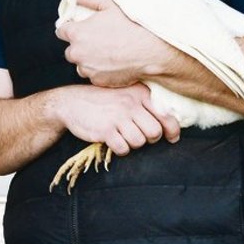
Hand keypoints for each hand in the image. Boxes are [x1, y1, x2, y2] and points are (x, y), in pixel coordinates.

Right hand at [52, 83, 179, 155]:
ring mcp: (118, 117)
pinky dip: (121, 149)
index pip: (166, 115)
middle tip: (140, 136)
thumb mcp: (125, 93)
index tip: (172, 138)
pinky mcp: (106, 130)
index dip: (172, 130)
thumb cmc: (103, 100)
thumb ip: (146, 103)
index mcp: (139, 93)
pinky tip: (114, 142)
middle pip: (154, 132)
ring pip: (140, 142)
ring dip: (133, 144)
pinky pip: (123, 148)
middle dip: (150, 139)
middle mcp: (130, 103)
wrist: (71, 102)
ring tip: (124, 137)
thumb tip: (170, 122)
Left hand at [57, 0, 174, 86]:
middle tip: (99, 41)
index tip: (81, 29)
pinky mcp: (97, 80)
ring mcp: (86, 68)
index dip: (71, 29)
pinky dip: (101, 71)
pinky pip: (94, 75)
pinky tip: (115, 63)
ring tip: (109, 53)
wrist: (150, 51)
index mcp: (76, 33)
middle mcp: (76, 52)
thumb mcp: (110, 6)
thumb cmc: (131, 25)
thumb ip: (89, 0)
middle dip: (80, 46)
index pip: (60, 31)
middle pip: (71, 50)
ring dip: (89, 60)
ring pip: (81, 64)